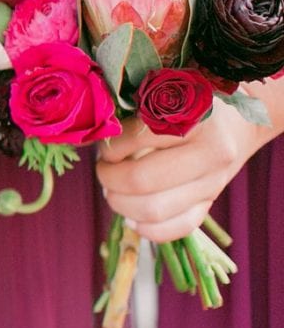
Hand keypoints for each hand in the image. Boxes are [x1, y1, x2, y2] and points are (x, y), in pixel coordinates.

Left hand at [96, 100, 277, 241]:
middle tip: (103, 171)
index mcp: (196, 120)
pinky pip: (177, 228)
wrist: (237, 124)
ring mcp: (213, 183)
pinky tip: (133, 217)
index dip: (110, 147)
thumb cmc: (189, 106)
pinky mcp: (211, 204)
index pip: (137, 139)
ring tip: (113, 192)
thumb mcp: (164, 98)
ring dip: (121, 205)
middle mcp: (210, 154)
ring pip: (154, 210)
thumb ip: (132, 116)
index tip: (104, 146)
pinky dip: (147, 229)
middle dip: (109, 179)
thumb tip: (89, 140)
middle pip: (142, 181)